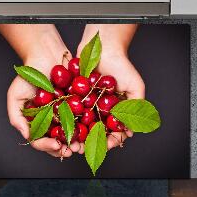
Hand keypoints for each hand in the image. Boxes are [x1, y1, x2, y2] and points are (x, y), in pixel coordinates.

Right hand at [0, 24, 80, 157]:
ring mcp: (67, 115)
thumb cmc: (29, 75)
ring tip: (83, 145)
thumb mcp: (15, 96)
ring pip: (73, 135)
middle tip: (73, 150)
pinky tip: (92, 130)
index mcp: (37, 123)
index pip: (40, 141)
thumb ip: (17, 118)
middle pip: (58, 142)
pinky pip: (86, 119)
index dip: (48, 146)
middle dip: (66, 149)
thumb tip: (27, 136)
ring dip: (79, 143)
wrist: (47, 55)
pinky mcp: (81, 106)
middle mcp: (52, 122)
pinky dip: (89, 127)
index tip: (56, 146)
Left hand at [75, 24, 140, 151]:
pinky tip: (60, 128)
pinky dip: (64, 120)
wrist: (103, 46)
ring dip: (74, 136)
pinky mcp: (72, 97)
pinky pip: (67, 112)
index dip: (110, 141)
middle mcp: (99, 111)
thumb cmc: (123, 66)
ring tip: (70, 142)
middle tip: (83, 149)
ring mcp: (85, 105)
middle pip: (94, 133)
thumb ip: (137, 108)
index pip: (112, 133)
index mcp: (114, 113)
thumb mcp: (136, 87)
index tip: (107, 145)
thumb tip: (131, 132)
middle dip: (88, 143)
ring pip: (79, 126)